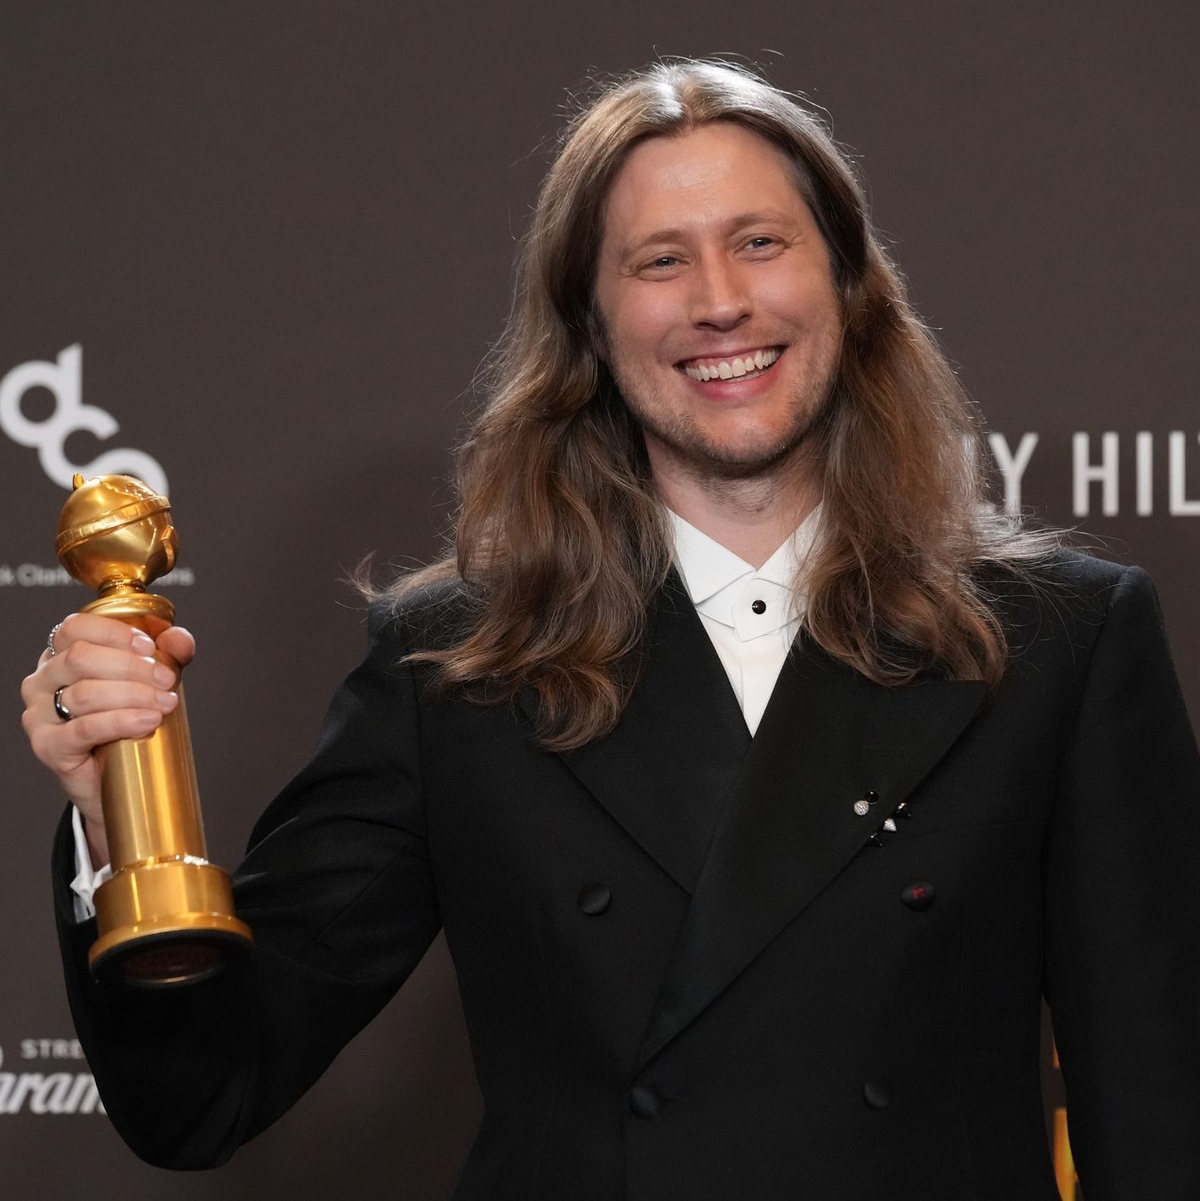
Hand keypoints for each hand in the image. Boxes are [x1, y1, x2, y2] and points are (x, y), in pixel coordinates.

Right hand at [20, 613, 194, 866]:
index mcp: (59, 656)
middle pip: (80, 658)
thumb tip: (178, 638)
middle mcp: (42, 682)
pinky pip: (84, 729)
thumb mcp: (151, 680)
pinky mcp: (49, 747)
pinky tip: (148, 721)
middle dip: (132, 666)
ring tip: (165, 703)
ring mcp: (40, 715)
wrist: (122, 780)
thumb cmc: (130, 721)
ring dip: (133, 694)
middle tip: (167, 680)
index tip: (150, 647)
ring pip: (84, 693)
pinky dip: (122, 721)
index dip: (114, 633)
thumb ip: (168, 654)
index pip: (74, 629)